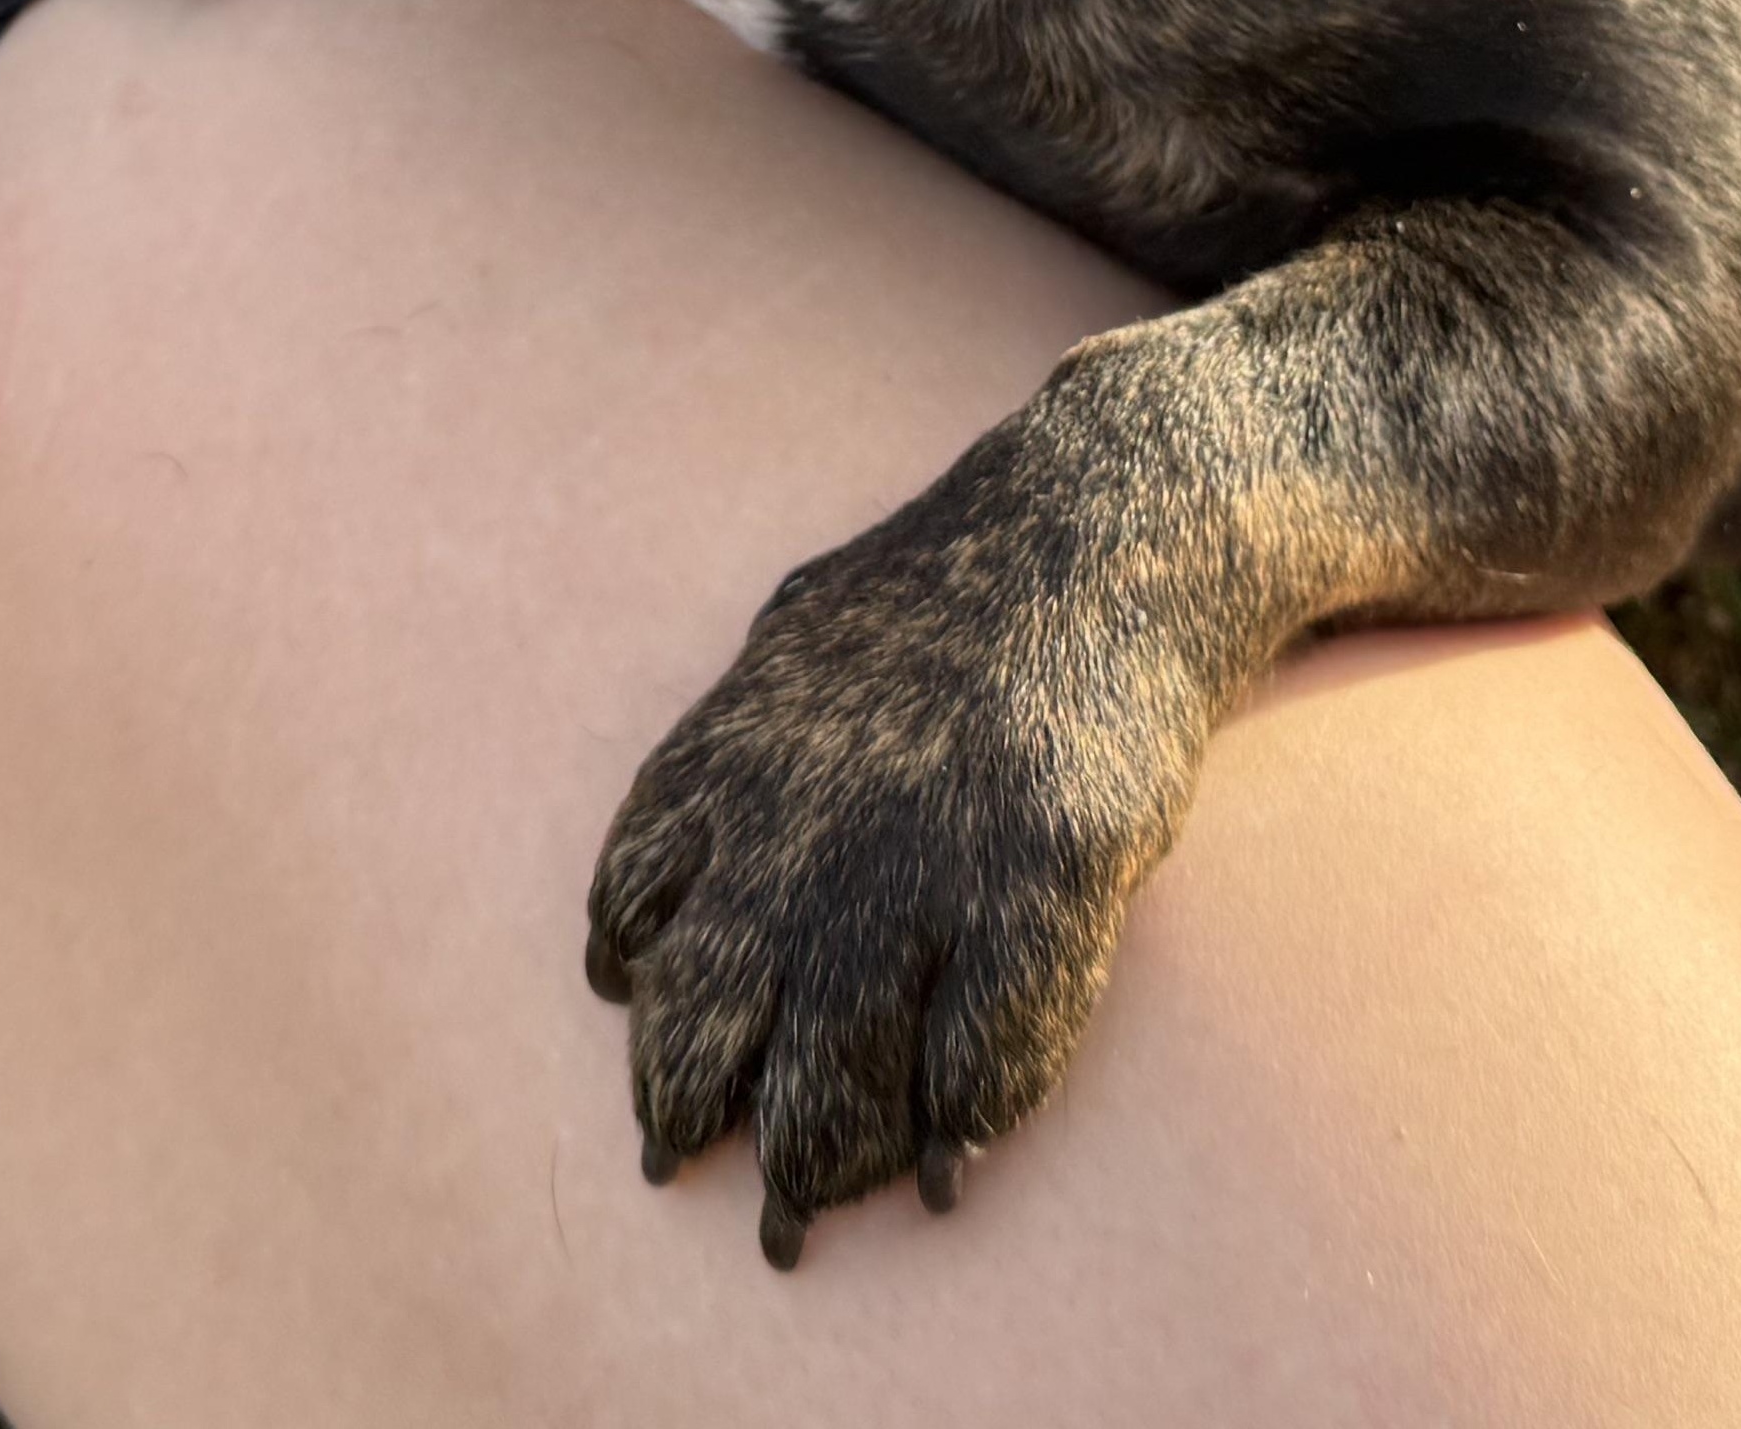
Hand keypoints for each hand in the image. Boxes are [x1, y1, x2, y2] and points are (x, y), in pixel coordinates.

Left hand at [590, 500, 1194, 1266]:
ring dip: (816, 1166)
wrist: (1110, 527)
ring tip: (810, 1212)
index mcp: (732, 758)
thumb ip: (726, 763)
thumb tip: (648, 899)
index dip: (637, 1003)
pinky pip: (981, 1062)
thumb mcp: (794, 642)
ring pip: (829, 1082)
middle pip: (705, 1026)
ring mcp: (920, 863)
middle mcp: (804, 826)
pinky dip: (957, 1134)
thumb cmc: (956, 589)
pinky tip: (949, 1172)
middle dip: (690, 1118)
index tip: (655, 1050)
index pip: (630, 916)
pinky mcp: (1039, 879)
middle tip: (695, 1173)